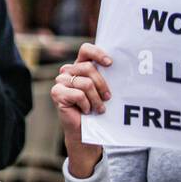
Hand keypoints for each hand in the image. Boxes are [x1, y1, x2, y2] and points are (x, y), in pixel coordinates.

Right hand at [51, 42, 112, 176]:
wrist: (87, 131)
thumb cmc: (97, 109)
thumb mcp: (103, 91)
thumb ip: (105, 77)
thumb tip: (123, 68)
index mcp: (79, 66)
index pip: (85, 50)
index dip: (97, 53)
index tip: (110, 63)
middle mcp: (68, 71)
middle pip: (88, 68)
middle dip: (102, 84)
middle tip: (108, 98)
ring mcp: (60, 81)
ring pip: (85, 83)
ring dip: (96, 99)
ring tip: (98, 108)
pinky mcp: (57, 93)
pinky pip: (78, 94)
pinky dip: (87, 105)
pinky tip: (86, 111)